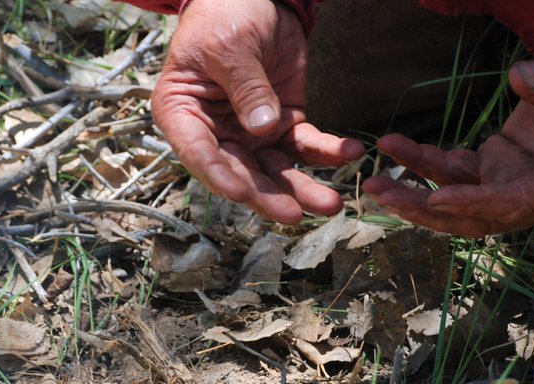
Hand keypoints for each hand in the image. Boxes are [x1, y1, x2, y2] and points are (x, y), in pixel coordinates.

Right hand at [150, 0, 364, 223]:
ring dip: (304, 188)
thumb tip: (263, 129)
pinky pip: (306, 145)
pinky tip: (349, 153)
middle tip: (293, 214)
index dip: (220, 177)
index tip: (242, 194)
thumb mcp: (231, 48)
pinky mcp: (283, 124)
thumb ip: (246, 87)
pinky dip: (328, 151)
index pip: (199, 154)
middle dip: (269, 195)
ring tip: (331, 203)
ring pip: (276, 170)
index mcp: (183, 114)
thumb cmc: (225, 16)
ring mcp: (250, 133)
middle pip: (241, 172)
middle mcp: (216, 133)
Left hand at [362, 42, 533, 237]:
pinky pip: (456, 172)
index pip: (517, 206)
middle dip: (427, 210)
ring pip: (459, 202)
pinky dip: (425, 162)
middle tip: (383, 195)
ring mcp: (516, 185)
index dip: (476, 205)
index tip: (437, 199)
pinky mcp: (499, 168)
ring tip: (375, 180)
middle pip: (476, 218)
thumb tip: (520, 78)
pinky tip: (396, 148)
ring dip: (416, 193)